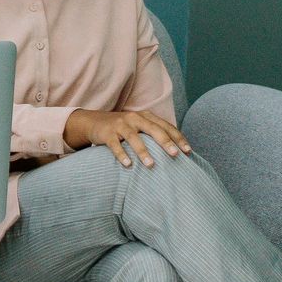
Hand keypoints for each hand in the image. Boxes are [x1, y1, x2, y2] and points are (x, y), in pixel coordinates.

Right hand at [63, 108, 191, 169]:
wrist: (94, 121)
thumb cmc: (123, 128)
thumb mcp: (139, 126)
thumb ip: (154, 133)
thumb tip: (177, 150)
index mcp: (146, 116)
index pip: (166, 126)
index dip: (178, 138)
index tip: (188, 151)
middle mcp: (134, 118)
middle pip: (153, 129)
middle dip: (165, 142)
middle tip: (175, 155)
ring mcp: (120, 124)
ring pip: (134, 137)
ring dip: (143, 151)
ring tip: (151, 165)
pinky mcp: (107, 133)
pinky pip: (115, 144)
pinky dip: (121, 154)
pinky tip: (128, 164)